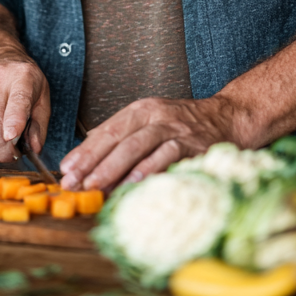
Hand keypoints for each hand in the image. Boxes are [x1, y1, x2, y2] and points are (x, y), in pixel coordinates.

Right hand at [0, 57, 50, 162]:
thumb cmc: (20, 79)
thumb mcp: (41, 95)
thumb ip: (40, 124)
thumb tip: (34, 148)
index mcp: (21, 77)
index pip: (17, 100)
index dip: (13, 121)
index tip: (11, 137)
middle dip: (3, 150)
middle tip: (12, 155)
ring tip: (2, 144)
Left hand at [59, 96, 233, 191]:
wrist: (228, 118)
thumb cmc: (185, 125)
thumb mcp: (151, 121)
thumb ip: (123, 136)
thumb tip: (88, 153)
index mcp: (141, 110)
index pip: (106, 130)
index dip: (85, 151)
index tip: (66, 169)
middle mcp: (155, 115)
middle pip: (117, 138)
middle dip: (92, 162)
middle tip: (74, 182)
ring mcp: (173, 128)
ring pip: (137, 146)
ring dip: (114, 167)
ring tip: (95, 185)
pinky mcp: (191, 144)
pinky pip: (165, 157)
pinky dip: (148, 170)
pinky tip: (132, 184)